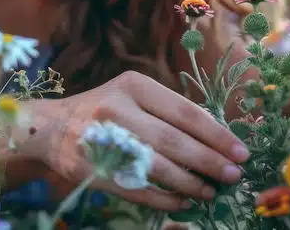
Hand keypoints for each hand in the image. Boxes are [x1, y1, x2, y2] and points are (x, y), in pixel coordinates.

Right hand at [28, 71, 249, 210]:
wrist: (48, 128)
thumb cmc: (105, 110)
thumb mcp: (134, 96)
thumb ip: (170, 113)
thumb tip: (219, 139)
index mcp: (134, 85)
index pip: (186, 113)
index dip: (217, 135)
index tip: (241, 151)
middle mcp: (118, 109)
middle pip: (174, 140)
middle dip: (209, 161)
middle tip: (233, 174)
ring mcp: (103, 140)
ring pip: (157, 166)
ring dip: (189, 183)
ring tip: (211, 192)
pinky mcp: (93, 169)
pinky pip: (136, 188)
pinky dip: (164, 199)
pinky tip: (183, 203)